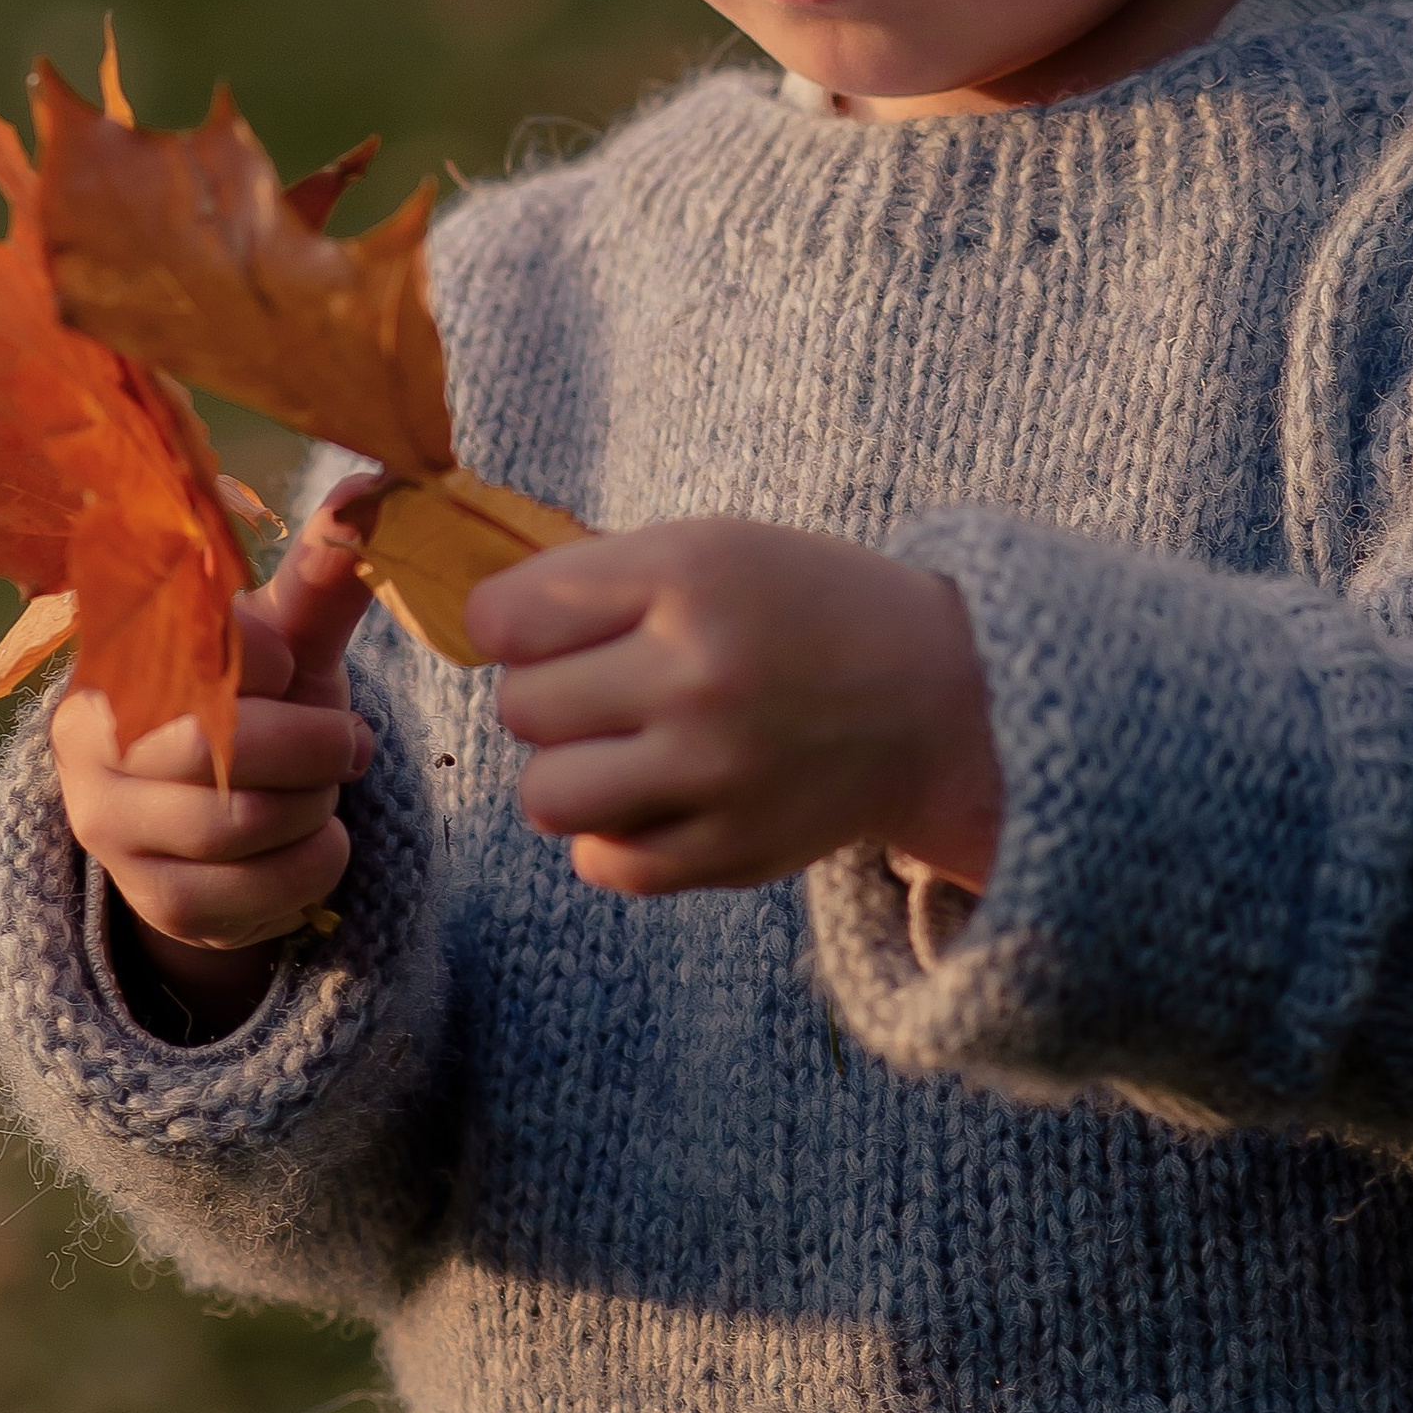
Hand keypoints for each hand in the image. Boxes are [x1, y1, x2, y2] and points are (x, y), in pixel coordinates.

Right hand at [51, 482, 378, 1030]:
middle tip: (351, 743)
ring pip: (238, 823)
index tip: (292, 667)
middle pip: (222, 747)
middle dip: (317, 747)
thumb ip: (324, 577)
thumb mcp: (292, 641)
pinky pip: (250, 894)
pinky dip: (311, 869)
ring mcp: (108, 825)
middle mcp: (87, 736)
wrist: (226, 818)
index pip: (205, 648)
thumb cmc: (262, 704)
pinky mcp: (150, 900)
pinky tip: (314, 843)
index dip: (278, 661)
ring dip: (315, 809)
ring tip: (325, 793)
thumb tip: (374, 489)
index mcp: (117, 650)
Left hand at [468, 519, 999, 898]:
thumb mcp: (710, 548)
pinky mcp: (732, 850)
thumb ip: (594, 581)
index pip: (505, 619)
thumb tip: (472, 630)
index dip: (513, 626)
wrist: (939, 699)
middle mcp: (698, 673)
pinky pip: (602, 863)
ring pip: (544, 796)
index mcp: (687, 576)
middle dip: (550, 698)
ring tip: (621, 750)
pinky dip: (615, 836)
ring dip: (568, 774)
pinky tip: (660, 798)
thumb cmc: (799, 610)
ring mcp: (715, 771)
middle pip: (520, 707)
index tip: (552, 630)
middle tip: (611, 689)